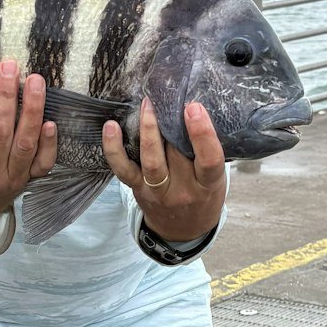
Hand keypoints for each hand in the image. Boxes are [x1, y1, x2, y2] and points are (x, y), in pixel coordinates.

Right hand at [0, 57, 56, 231]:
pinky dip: (49, 143)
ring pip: (24, 142)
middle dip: (6, 95)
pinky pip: (42, 163)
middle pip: (0, 130)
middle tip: (10, 66)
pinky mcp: (28, 181)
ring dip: (32, 109)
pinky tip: (52, 121)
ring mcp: (10, 178)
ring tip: (35, 81)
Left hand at [102, 98, 225, 243]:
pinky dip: (114, 148)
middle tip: (167, 94)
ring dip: (148, 130)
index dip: (202, 134)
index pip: (209, 160)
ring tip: (147, 105)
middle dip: (172, 122)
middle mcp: (183, 190)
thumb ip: (207, 153)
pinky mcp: (138, 189)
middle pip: (177, 154)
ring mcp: (158, 192)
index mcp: (208, 185)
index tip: (193, 108)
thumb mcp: (216, 180)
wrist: (183, 232)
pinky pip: (123, 169)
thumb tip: (195, 111)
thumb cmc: (203, 197)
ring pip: (151, 160)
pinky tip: (110, 127)